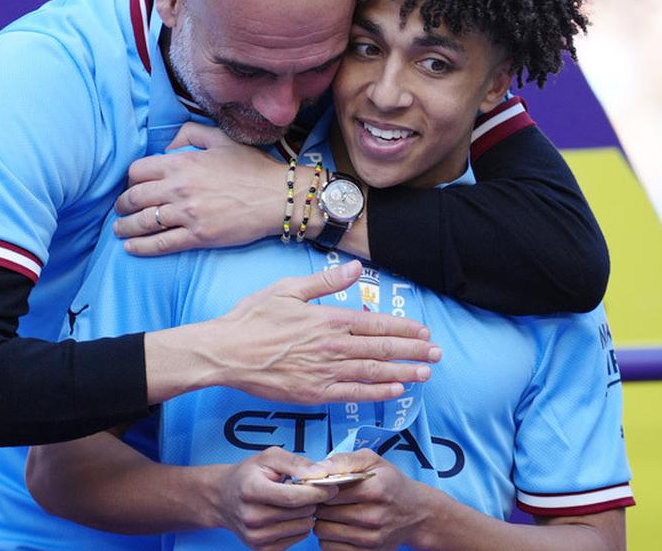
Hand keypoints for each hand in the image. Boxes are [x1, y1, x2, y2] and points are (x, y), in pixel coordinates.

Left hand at [114, 123, 284, 254]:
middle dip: (122, 205)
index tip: (132, 187)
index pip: (137, 171)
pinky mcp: (198, 236)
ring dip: (125, 228)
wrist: (279, 197)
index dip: (130, 180)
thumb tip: (168, 145)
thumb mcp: (221, 139)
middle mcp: (179, 188)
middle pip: (133, 198)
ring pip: (142, 222)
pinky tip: (130, 248)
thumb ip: (190, 133)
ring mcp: (187, 214)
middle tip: (122, 210)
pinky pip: (160, 243)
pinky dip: (140, 247)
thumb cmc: (253, 167)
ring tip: (121, 230)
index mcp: (182, 163)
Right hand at [200, 261, 440, 402]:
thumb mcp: (287, 289)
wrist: (224, 353)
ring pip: (373, 372)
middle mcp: (331, 346)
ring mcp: (324, 372)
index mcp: (327, 319)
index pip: (376, 323)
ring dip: (402, 372)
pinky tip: (394, 391)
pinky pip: (352, 394)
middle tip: (437, 354)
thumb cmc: (252, 318)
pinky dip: (376, 393)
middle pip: (382, 348)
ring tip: (426, 374)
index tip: (424, 332)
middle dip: (413, 352)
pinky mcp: (313, 394)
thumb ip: (324, 282)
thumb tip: (355, 268)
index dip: (403, 329)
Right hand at [213, 447, 336, 549]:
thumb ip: (295, 462)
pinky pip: (296, 539)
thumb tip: (320, 472)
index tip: (332, 485)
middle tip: (310, 490)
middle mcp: (251, 517)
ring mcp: (255, 537)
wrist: (222, 498)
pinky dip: (299, 526)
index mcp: (252, 491)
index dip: (318, 492)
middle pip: (301, 513)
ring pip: (302, 527)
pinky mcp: (261, 549)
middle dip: (313, 500)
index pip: (295, 497)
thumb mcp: (269, 457)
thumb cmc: (248, 475)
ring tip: (297, 502)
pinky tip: (290, 514)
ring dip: (307, 513)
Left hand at [313, 449, 431, 549]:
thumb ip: (343, 460)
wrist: (417, 514)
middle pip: (323, 513)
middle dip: (320, 504)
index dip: (320, 488)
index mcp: (375, 489)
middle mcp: (374, 517)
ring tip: (334, 513)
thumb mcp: (373, 461)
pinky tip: (339, 527)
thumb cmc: (391, 484)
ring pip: (323, 532)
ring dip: (323, 522)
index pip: (328, 492)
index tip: (322, 486)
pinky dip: (329, 538)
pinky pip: (329, 548)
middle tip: (328, 499)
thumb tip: (316, 469)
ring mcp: (371, 539)